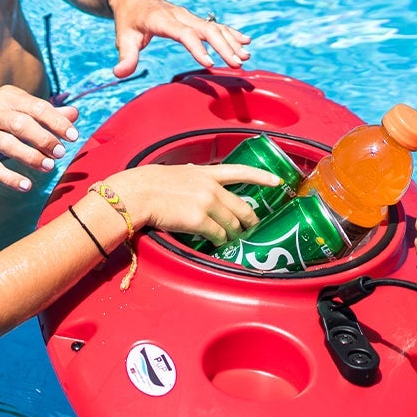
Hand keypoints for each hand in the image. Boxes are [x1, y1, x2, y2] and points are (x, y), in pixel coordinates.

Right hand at [0, 87, 79, 192]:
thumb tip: (75, 114)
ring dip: (31, 157)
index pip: (36, 107)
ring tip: (49, 167)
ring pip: (8, 145)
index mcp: (7, 97)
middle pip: (22, 125)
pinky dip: (8, 178)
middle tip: (61, 152)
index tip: (74, 135)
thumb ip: (43, 111)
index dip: (57, 122)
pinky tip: (25, 186)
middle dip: (45, 139)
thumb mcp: (11, 103)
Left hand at [107, 0, 251, 77]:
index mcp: (161, 19)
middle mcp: (179, 15)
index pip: (183, 33)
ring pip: (213, 26)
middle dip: (223, 46)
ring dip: (231, 41)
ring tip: (245, 56)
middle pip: (205, 29)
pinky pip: (215, 25)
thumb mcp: (123, 37)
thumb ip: (125, 56)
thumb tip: (119, 73)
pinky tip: (246, 41)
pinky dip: (231, 32)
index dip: (197, 47)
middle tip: (237, 63)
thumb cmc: (129, 19)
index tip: (210, 64)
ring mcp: (189, 16)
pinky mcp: (194, 19)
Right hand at [108, 163, 280, 242]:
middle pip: (241, 207)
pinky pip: (219, 235)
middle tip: (251, 228)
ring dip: (234, 235)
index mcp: (206, 172)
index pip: (240, 171)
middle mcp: (211, 187)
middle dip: (249, 221)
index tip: (278, 180)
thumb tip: (199, 182)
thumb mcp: (178, 172)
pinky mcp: (199, 221)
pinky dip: (221, 241)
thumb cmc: (151, 183)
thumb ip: (195, 177)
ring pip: (232, 225)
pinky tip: (219, 244)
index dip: (262, 177)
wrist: (138, 193)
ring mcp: (207, 204)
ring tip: (232, 240)